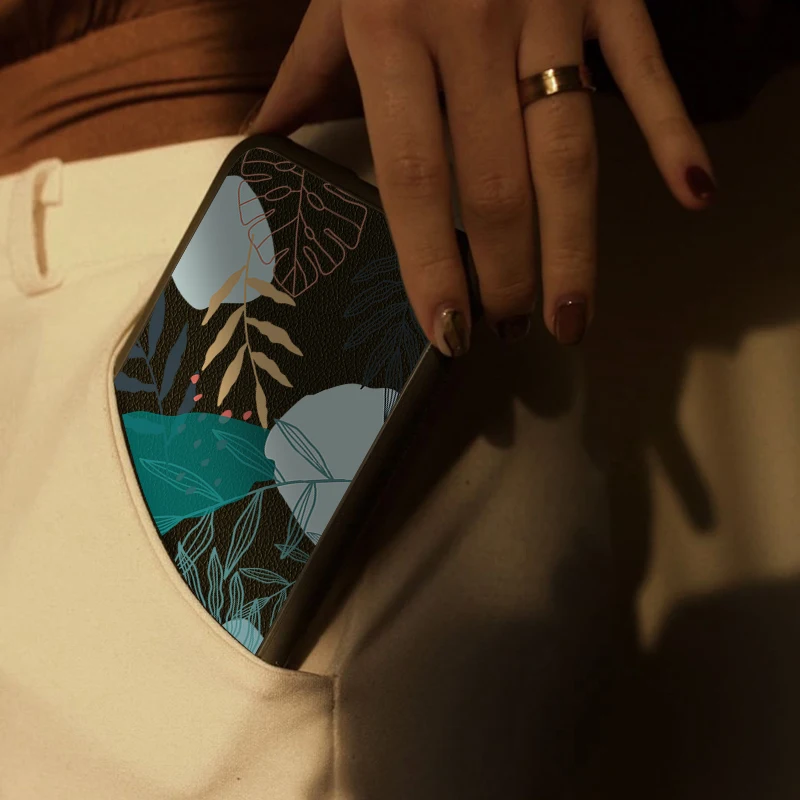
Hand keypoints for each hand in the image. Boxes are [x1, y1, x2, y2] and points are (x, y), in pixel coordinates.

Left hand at [249, 0, 714, 353]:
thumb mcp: (333, 0)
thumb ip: (301, 79)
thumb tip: (258, 152)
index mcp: (391, 35)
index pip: (415, 177)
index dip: (433, 262)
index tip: (447, 329)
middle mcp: (472, 29)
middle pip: (499, 182)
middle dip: (508, 272)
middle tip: (510, 329)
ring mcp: (546, 9)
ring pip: (569, 148)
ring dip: (575, 244)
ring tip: (574, 315)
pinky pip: (642, 65)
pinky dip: (672, 128)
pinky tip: (693, 192)